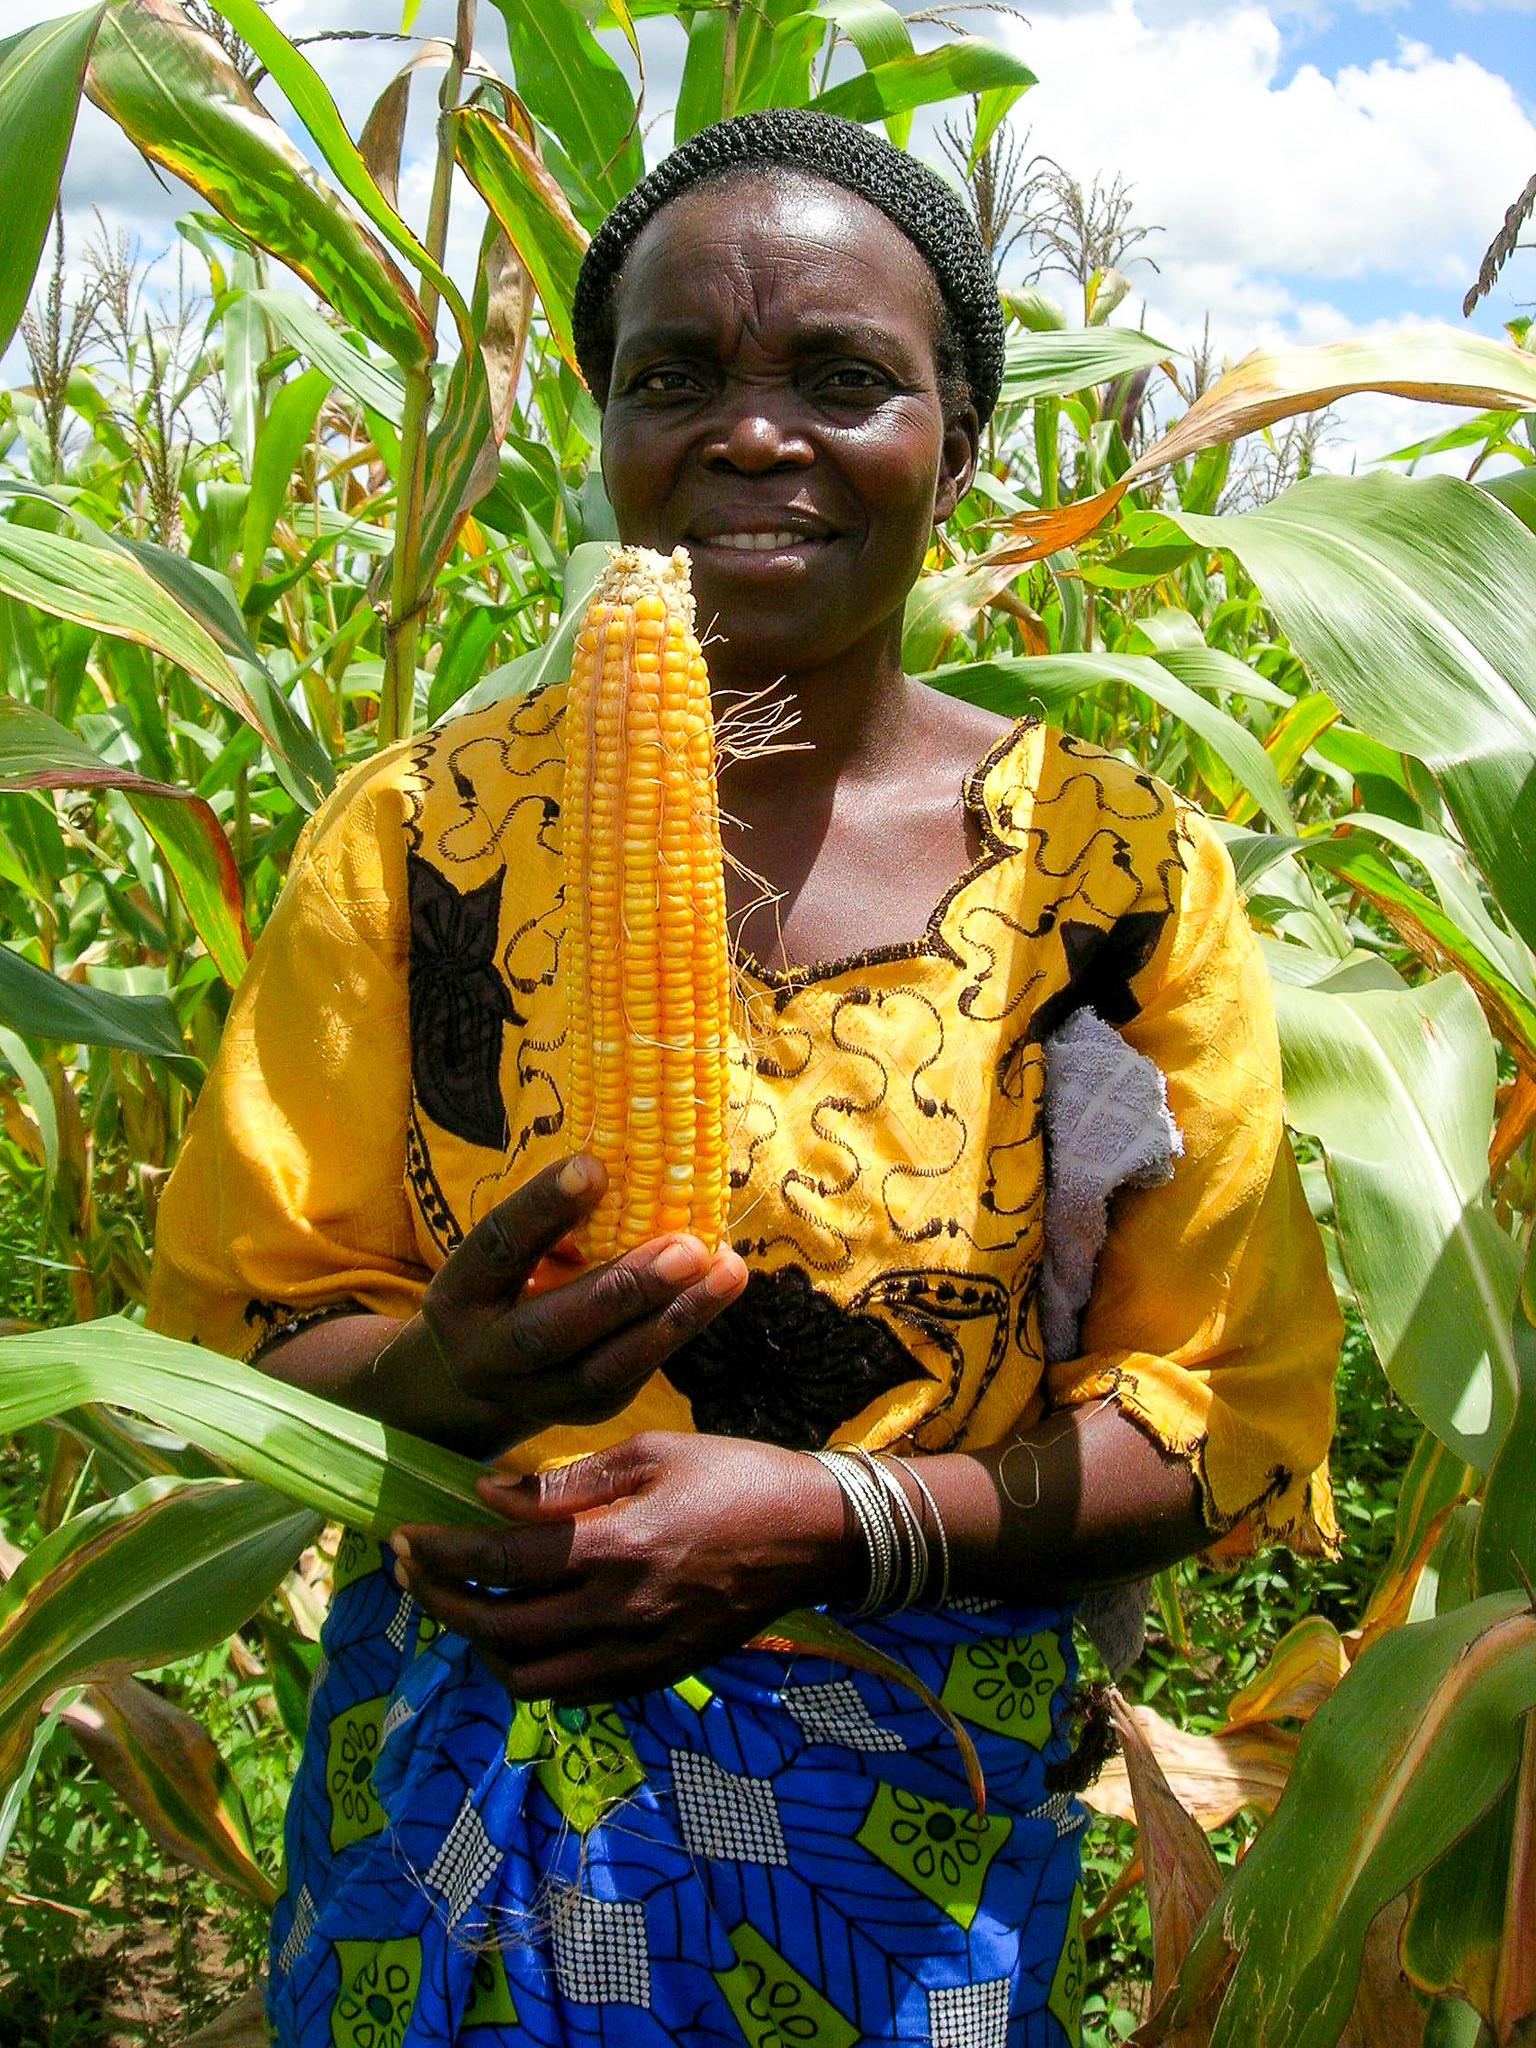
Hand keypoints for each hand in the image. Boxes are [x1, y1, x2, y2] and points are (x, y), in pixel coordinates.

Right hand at [387, 1155, 747, 1451]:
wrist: (488, 1371)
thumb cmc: (512, 1278)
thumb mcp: (514, 1248)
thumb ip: (556, 1220)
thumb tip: (632, 1158)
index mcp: (458, 1295)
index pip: (497, 1248)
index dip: (541, 1209)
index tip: (594, 1167)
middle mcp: (484, 1356)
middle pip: (550, 1330)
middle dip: (623, 1290)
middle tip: (688, 1248)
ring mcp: (533, 1396)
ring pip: (605, 1368)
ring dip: (674, 1318)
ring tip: (727, 1271)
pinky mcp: (584, 1414)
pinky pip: (634, 1376)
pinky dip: (679, 1330)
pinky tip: (717, 1291)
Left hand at [390, 1430, 854, 1702]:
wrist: (815, 1535)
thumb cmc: (734, 1475)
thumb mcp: (650, 1453)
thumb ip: (564, 1484)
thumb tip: (487, 1496)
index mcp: (614, 1550)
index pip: (497, 1565)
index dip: (438, 1554)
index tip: (402, 1536)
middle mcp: (618, 1616)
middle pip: (496, 1629)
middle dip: (438, 1600)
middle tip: (408, 1570)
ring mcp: (638, 1656)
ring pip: (525, 1677)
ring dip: (479, 1643)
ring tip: (461, 1601)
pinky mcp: (655, 1676)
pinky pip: (571, 1692)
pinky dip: (531, 1668)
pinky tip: (523, 1630)